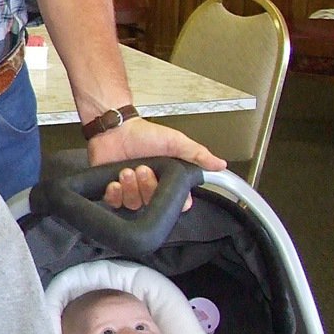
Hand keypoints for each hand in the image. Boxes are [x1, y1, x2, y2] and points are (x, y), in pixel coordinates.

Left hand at [89, 118, 224, 209]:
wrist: (114, 128)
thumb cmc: (143, 134)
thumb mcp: (175, 141)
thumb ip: (197, 154)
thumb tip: (220, 165)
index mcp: (167, 180)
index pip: (177, 203)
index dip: (174, 200)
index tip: (170, 187)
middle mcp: (149, 188)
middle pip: (153, 204)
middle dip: (147, 187)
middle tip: (143, 169)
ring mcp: (131, 190)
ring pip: (134, 204)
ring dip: (131, 188)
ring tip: (127, 171)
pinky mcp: (113, 191)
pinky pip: (115, 204)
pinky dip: (115, 195)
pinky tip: (114, 183)